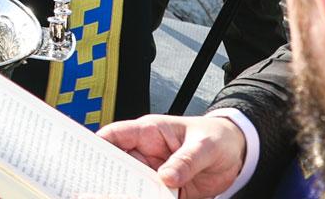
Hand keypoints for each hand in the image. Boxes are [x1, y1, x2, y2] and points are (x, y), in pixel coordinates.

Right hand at [98, 114, 247, 198]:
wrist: (236, 154)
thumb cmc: (215, 137)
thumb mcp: (204, 145)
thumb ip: (186, 160)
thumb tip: (166, 177)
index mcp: (149, 132)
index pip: (116, 135)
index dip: (98, 144)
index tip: (87, 157)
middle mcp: (146, 154)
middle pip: (119, 165)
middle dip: (109, 175)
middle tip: (103, 187)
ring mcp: (154, 173)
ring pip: (132, 185)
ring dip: (129, 193)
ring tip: (125, 196)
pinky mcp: (166, 192)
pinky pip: (152, 198)